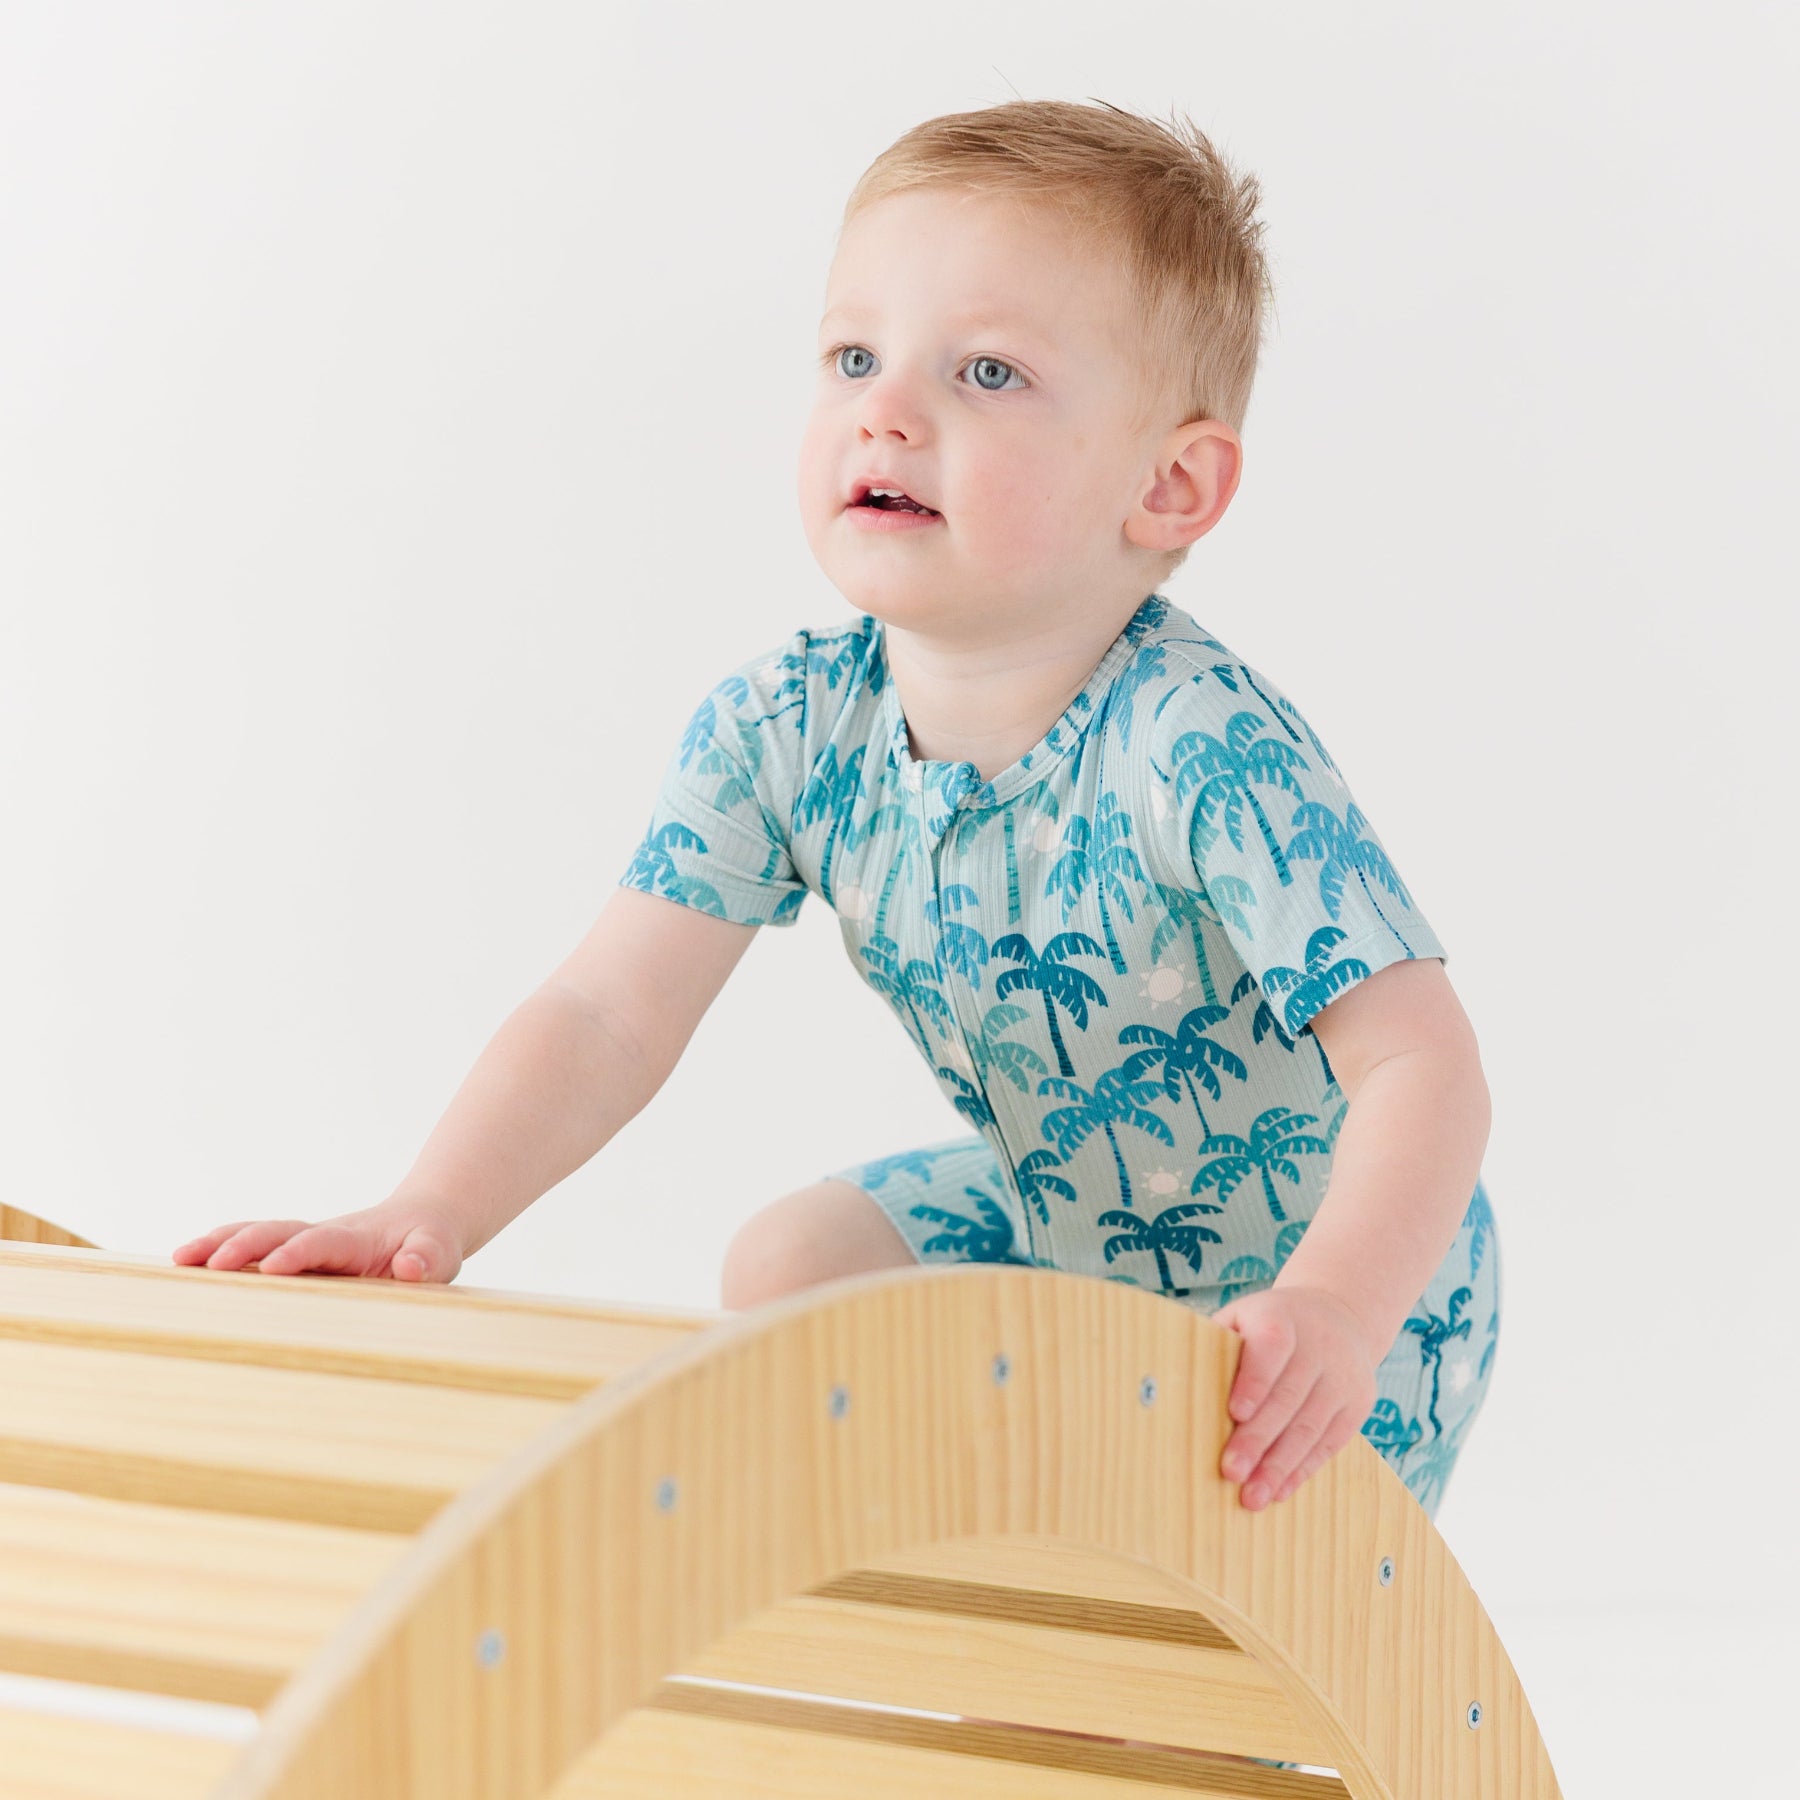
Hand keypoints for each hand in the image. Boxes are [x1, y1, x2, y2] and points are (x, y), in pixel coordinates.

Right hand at [170, 1195, 463, 1282]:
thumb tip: (412, 1268)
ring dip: (219, 1244)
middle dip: (245, 1245)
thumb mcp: (440, 1252)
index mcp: (357, 1239)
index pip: (323, 1242)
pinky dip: (219, 1251)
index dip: (298, 1253)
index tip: (272, 1267)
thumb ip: (428, 1259)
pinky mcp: (293, 1254)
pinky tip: (185, 1266)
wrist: (423, 1221)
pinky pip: (252, 1248)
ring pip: (257, 1235)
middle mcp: (323, 1235)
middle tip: (210, 1263)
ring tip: (180, 1259)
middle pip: (278, 1231)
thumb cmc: (430, 1244)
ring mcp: (304, 1242)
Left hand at [1209, 1285, 1380, 1510]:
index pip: (1271, 1347)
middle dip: (1258, 1438)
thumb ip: (1215, 1343)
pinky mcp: (1359, 1403)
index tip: (1234, 1412)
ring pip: (1311, 1426)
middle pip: (1288, 1397)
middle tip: (1231, 1472)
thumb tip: (1170, 1381)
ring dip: (1280, 1465)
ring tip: (1253, 1496)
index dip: (1254, 1381)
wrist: (1338, 1315)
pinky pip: (1331, 1442)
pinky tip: (1280, 1490)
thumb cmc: (1271, 1324)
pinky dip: (1304, 1469)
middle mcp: (1319, 1344)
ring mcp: (1343, 1376)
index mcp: (1282, 1317)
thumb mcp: (1244, 1317)